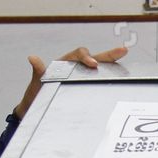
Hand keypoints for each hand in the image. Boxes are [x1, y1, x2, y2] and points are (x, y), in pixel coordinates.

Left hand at [13, 46, 128, 118]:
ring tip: (125, 56)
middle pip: (95, 57)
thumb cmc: (37, 93)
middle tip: (123, 50)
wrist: (37, 107)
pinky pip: (99, 80)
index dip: (87, 57)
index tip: (93, 65)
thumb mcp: (36, 83)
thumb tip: (33, 58)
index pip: (79, 54)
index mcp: (65, 63)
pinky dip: (110, 77)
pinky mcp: (86, 86)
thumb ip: (38, 70)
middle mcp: (76, 67)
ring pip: (100, 67)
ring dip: (112, 63)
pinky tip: (122, 77)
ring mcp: (82, 76)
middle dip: (109, 54)